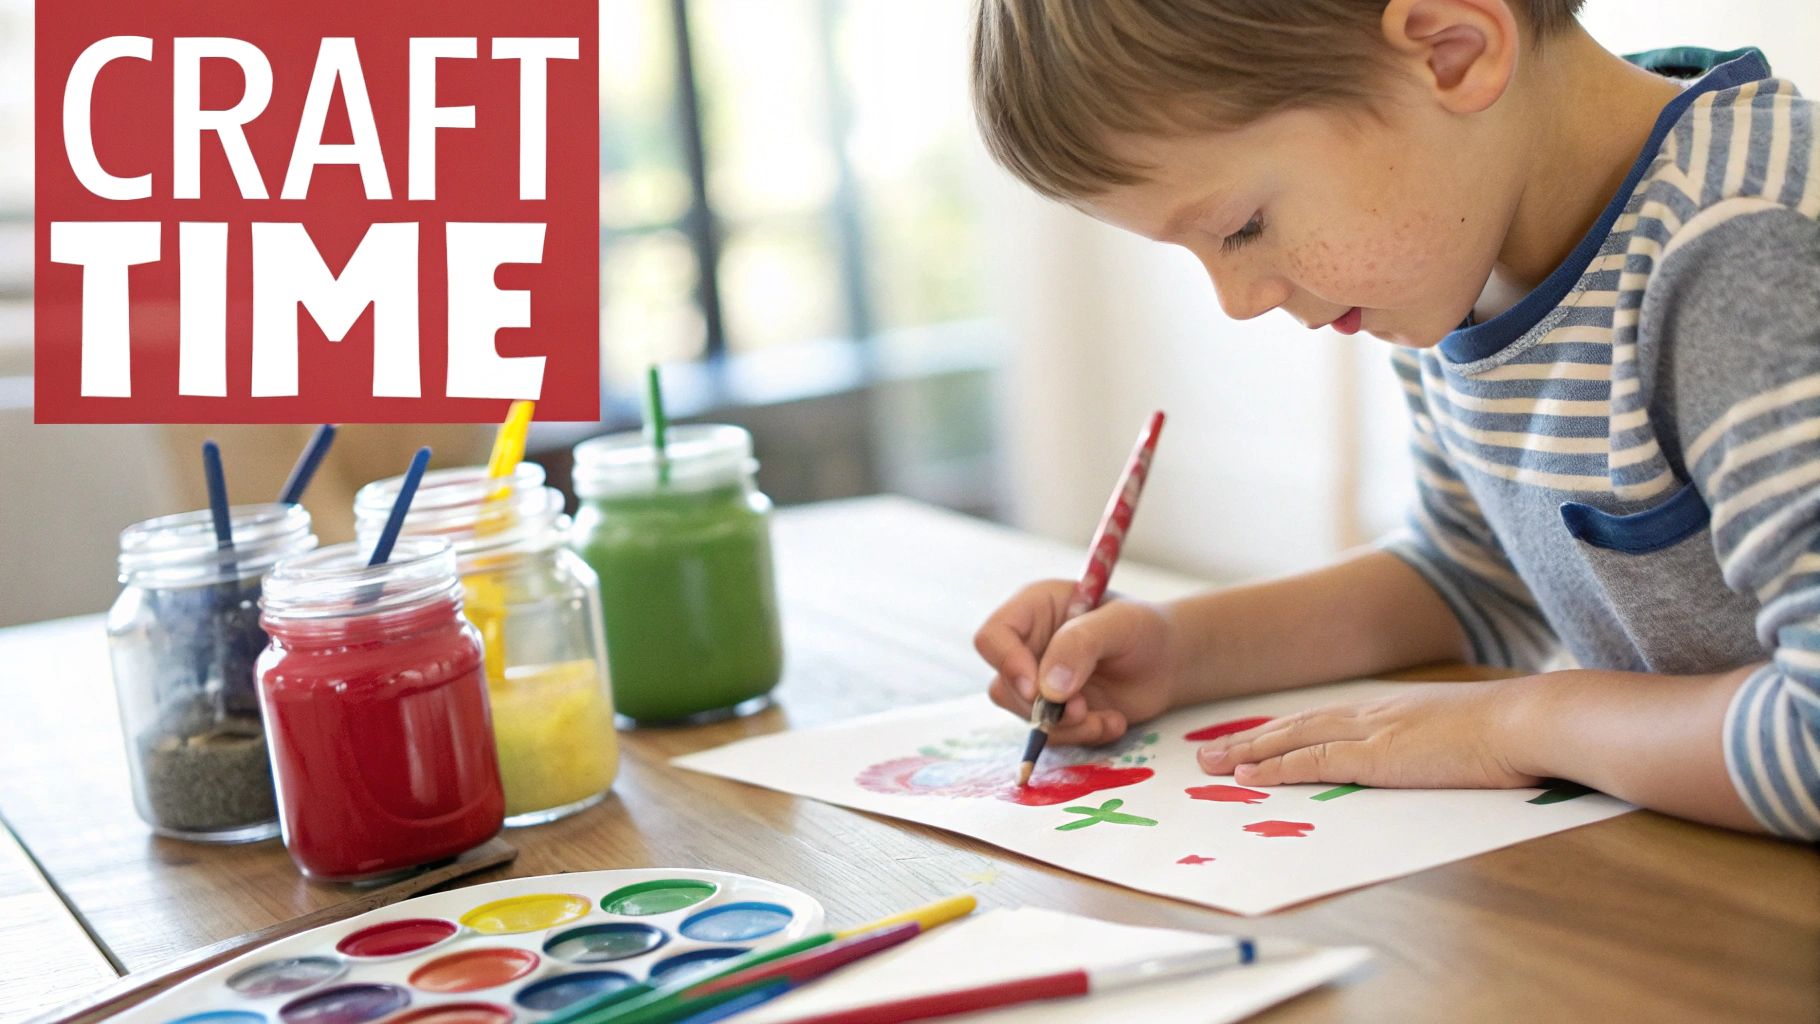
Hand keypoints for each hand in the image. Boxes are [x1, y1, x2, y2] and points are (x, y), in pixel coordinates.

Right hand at [973, 579, 1179, 745]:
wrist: (1167, 661)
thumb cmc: (1142, 629)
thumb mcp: (1119, 624)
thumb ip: (1080, 645)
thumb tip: (1048, 688)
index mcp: (1033, 610)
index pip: (993, 638)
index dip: (1007, 664)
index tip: (1036, 689)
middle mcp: (1028, 647)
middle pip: (1004, 685)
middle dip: (1042, 707)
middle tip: (1083, 708)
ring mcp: (1039, 682)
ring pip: (1026, 716)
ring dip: (1066, 727)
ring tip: (1107, 718)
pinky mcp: (1056, 712)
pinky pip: (1053, 735)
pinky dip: (1083, 736)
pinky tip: (1113, 722)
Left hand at [1195, 680, 1541, 788]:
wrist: (1528, 721)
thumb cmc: (1508, 734)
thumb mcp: (1458, 736)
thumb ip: (1431, 745)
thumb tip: (1426, 759)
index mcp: (1389, 711)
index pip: (1322, 720)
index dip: (1282, 732)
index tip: (1250, 740)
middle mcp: (1371, 714)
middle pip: (1295, 726)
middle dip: (1250, 740)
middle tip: (1209, 754)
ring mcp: (1372, 732)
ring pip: (1294, 740)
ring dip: (1249, 754)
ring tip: (1212, 766)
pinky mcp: (1378, 756)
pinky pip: (1315, 762)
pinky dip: (1278, 769)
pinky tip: (1251, 777)